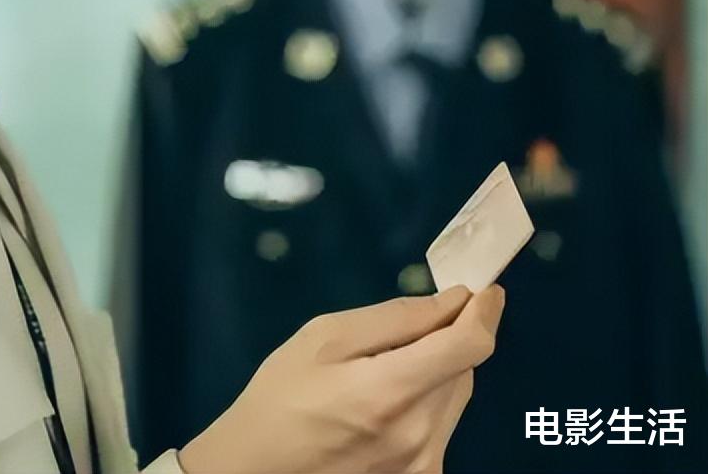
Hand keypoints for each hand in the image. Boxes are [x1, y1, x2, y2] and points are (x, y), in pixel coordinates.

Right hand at [176, 285, 504, 473]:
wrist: (258, 469)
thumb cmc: (280, 397)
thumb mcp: (322, 338)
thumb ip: (392, 318)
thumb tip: (448, 302)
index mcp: (390, 392)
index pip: (469, 347)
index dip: (484, 312)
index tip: (486, 289)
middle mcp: (419, 435)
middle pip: (464, 370)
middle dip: (447, 339)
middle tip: (410, 327)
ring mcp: (424, 465)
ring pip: (454, 397)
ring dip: (436, 372)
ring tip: (380, 372)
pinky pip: (441, 426)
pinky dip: (424, 403)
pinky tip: (380, 406)